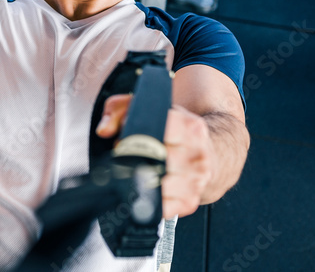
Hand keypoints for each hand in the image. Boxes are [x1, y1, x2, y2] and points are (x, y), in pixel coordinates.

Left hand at [97, 95, 213, 218]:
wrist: (210, 155)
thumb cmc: (176, 131)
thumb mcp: (150, 108)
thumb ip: (119, 109)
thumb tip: (104, 130)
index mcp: (191, 128)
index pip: (154, 132)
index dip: (130, 135)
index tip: (123, 138)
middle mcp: (197, 156)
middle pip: (150, 161)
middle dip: (130, 159)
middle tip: (124, 155)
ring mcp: (195, 182)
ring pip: (151, 185)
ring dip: (135, 179)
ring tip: (136, 169)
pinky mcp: (189, 202)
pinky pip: (157, 207)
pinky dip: (144, 198)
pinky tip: (144, 186)